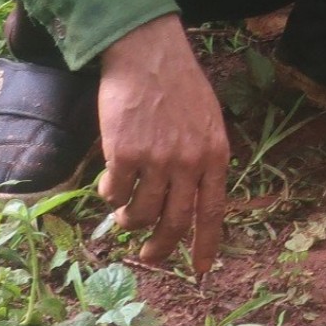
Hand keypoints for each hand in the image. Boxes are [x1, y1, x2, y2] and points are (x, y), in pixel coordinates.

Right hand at [96, 14, 228, 270]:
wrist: (149, 55)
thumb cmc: (178, 86)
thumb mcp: (207, 121)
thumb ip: (202, 158)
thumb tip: (191, 198)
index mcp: (215, 155)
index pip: (212, 211)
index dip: (204, 244)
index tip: (198, 270)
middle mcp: (189, 162)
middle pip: (174, 223)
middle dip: (160, 248)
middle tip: (148, 255)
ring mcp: (157, 160)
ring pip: (141, 214)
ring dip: (130, 219)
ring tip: (124, 211)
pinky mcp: (125, 154)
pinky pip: (114, 193)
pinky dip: (110, 194)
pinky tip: (111, 179)